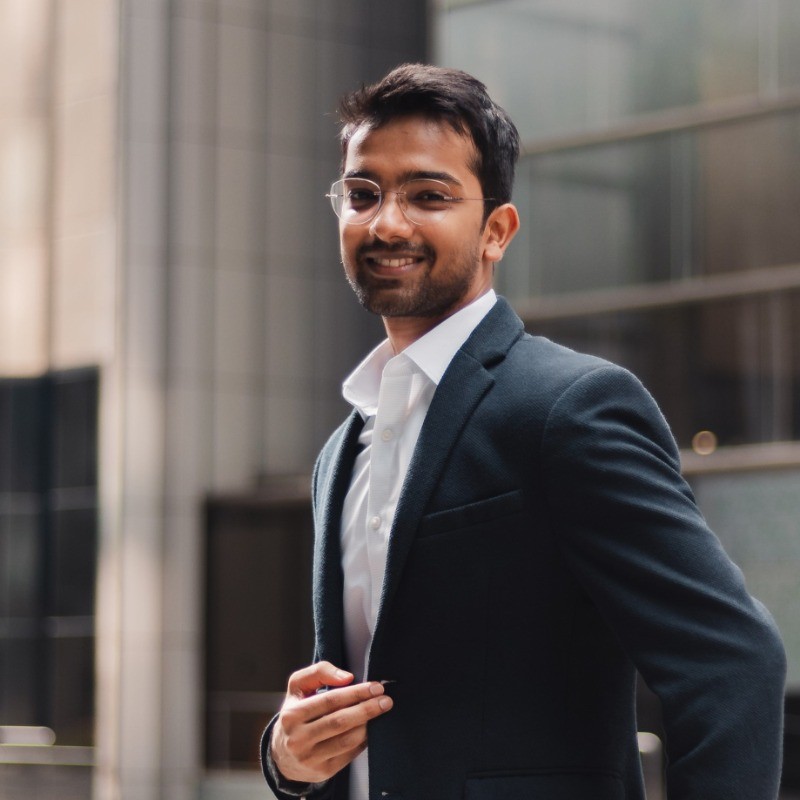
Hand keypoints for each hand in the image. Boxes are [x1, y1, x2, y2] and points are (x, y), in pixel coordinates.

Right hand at [270, 661, 392, 783]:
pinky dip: (363, 741)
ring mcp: (310, 758)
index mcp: (292, 715)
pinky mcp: (322, 772)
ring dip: (368, 725)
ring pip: (346, 740)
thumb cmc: (295, 713)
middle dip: (367, 709)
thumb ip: (319, 672)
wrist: (282, 754)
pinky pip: (349, 754)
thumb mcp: (298, 687)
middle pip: (340, 721)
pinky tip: (371, 729)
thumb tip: (347, 678)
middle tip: (386, 700)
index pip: (329, 701)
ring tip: (381, 712)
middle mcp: (298, 739)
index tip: (375, 687)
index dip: (355, 693)